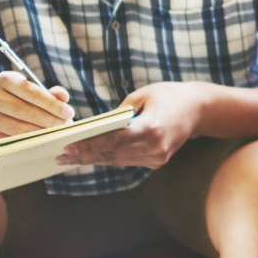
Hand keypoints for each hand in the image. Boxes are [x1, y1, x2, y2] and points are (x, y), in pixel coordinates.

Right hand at [0, 70, 73, 140]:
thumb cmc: (24, 101)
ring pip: (20, 128)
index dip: (51, 103)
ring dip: (42, 133)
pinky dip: (31, 144)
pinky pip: (14, 142)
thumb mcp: (36, 93)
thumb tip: (63, 96)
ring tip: (58, 135)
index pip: (30, 90)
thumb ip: (52, 94)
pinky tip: (44, 143)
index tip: (69, 112)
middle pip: (24, 110)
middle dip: (49, 119)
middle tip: (65, 126)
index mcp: (5, 79)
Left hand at [62, 82, 204, 168]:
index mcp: (153, 128)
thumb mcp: (141, 96)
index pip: (114, 141)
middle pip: (113, 155)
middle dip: (85, 156)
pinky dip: (108, 157)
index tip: (67, 149)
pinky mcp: (157, 162)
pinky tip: (90, 156)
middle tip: (60, 157)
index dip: (89, 147)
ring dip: (93, 159)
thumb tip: (94, 129)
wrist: (198, 109)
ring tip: (69, 158)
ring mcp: (158, 158)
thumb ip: (118, 114)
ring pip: (118, 161)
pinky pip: (127, 160)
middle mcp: (156, 148)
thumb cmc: (168, 95)